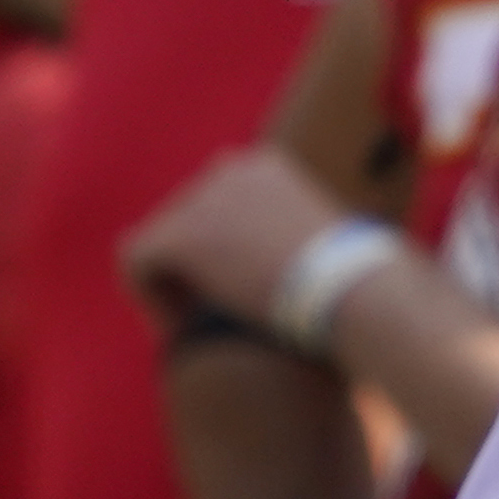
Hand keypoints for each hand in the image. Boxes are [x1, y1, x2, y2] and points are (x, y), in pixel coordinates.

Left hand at [122, 145, 348, 325]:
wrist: (361, 292)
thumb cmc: (362, 286)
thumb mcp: (327, 251)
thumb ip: (287, 245)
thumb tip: (269, 269)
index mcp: (265, 168)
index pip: (213, 205)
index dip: (210, 253)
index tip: (224, 294)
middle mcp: (229, 170)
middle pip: (181, 222)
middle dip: (186, 269)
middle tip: (199, 315)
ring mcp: (202, 199)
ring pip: (156, 244)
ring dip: (167, 285)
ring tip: (188, 327)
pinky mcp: (179, 235)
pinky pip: (136, 263)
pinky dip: (148, 297)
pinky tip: (174, 330)